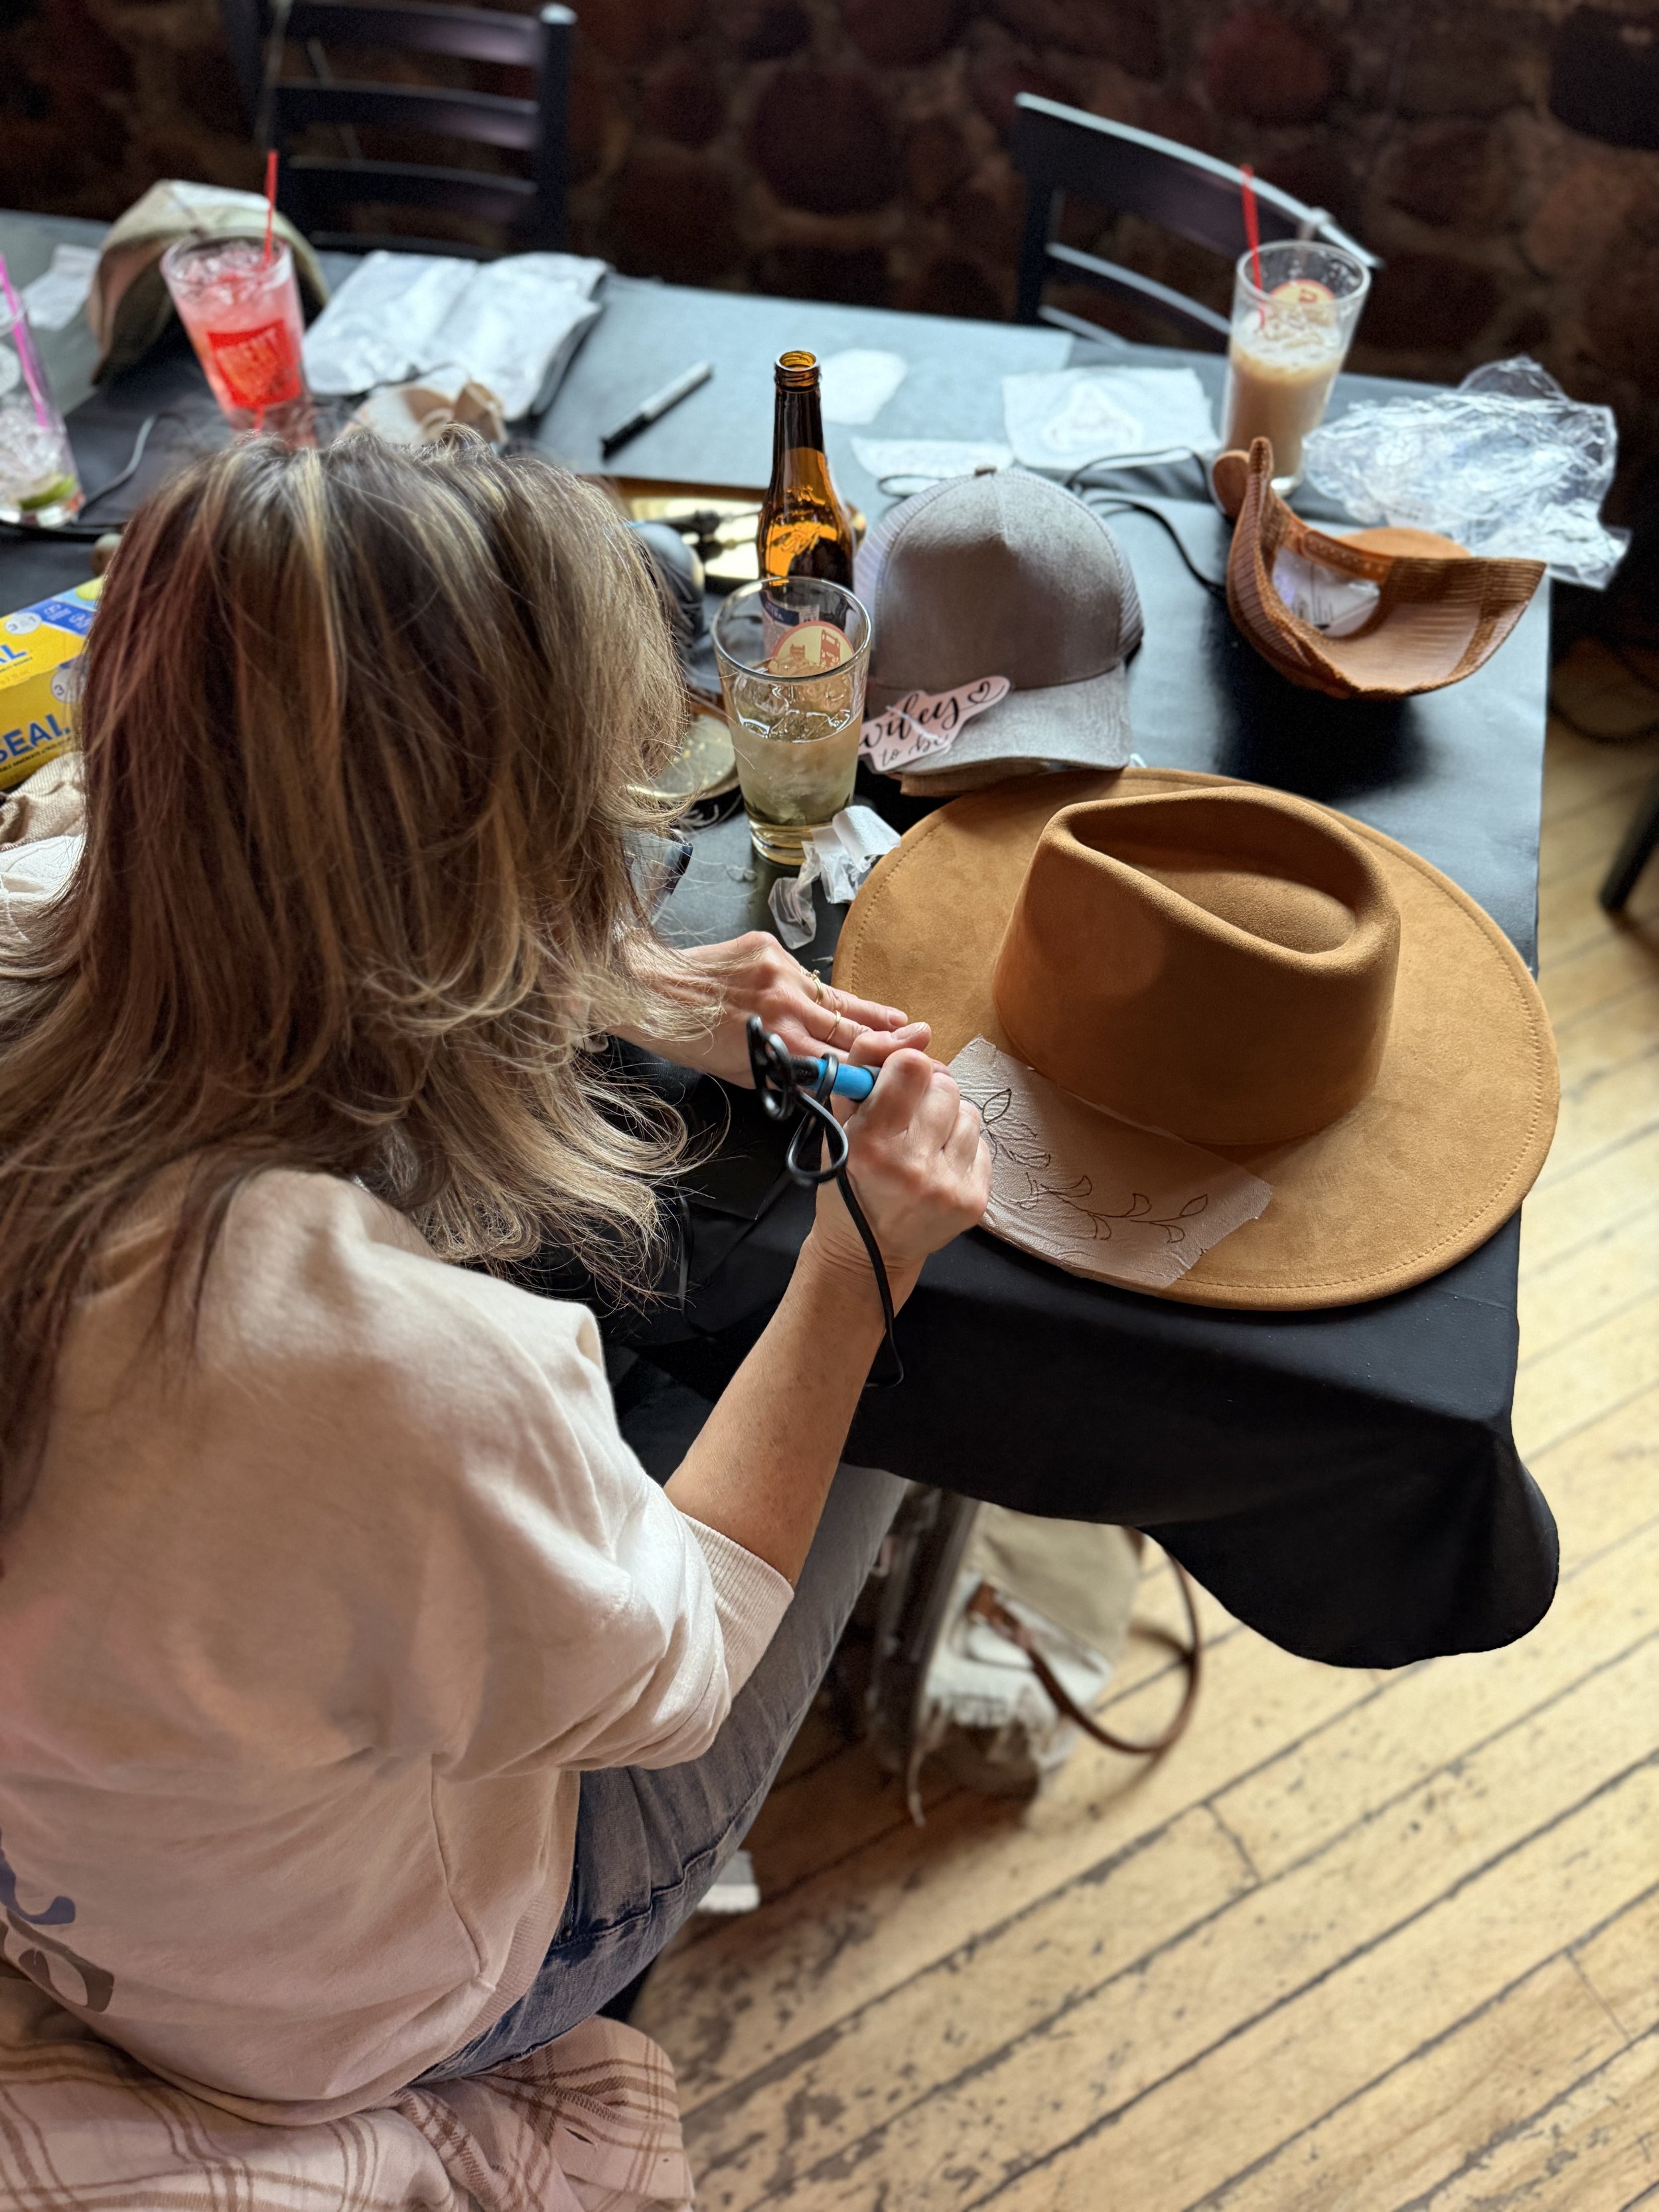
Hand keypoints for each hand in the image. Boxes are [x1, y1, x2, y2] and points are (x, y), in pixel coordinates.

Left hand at [650, 932, 928, 1085]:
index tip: (906, 1070)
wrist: (649, 988)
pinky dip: (816, 992)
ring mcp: (781, 973)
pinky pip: (805, 977)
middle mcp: (787, 1006)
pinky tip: (830, 1001)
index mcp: (780, 1044)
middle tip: (924, 1041)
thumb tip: (825, 1077)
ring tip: (901, 1020)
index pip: (843, 1061)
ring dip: (869, 1012)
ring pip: (835, 999)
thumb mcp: (742, 1072)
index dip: (878, 1068)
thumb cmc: (689, 1039)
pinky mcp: (770, 948)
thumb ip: (788, 1073)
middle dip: (890, 1038)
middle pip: (852, 1027)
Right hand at [807, 1045, 990, 1301]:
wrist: (867, 1253)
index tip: (895, 1081)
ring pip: (968, 1112)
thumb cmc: (847, 1181)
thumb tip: (917, 1032)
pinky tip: (938, 1165)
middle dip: (927, 1093)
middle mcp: (911, 1167)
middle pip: (944, 1084)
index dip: (904, 1065)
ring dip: (947, 1120)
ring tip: (923, 1144)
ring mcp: (948, 1186)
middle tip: (907, 1119)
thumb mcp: (839, 1122)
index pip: (911, 1065)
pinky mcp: (975, 1201)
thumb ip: (865, 1066)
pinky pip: (982, 1143)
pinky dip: (961, 1147)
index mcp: (869, 1143)